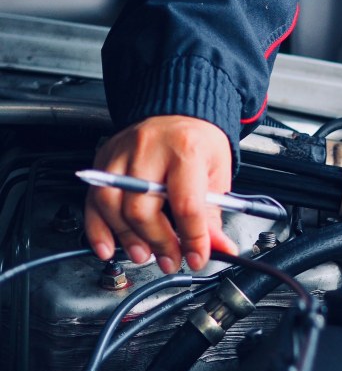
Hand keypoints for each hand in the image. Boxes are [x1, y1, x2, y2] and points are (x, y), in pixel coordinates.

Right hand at [84, 115, 238, 273]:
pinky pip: (93, 199)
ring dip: (127, 238)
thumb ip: (214, 213)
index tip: (197, 257)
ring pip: (112, 206)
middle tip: (170, 259)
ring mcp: (121, 154)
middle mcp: (148, 150)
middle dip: (157, 243)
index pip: (185, 205)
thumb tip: (219, 248)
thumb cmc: (199, 140)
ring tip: (144, 254)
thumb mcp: (217, 172)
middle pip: (142, 208)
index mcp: (185, 150)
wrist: (178, 111)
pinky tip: (108, 246)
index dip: (192, 239)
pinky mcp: (104, 160)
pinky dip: (97, 228)